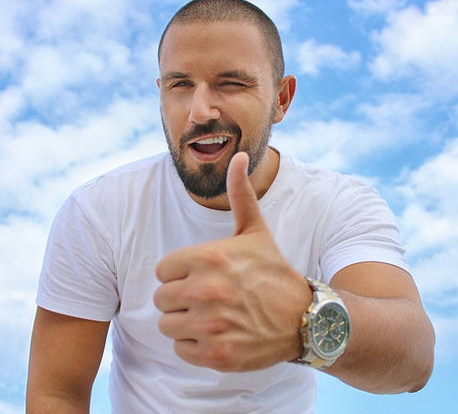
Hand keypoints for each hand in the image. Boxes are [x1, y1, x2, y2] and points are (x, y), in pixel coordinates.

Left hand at [154, 152, 310, 371]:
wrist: (304, 317)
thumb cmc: (273, 271)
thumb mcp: (255, 230)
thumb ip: (240, 193)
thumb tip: (238, 154)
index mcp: (207, 257)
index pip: (162, 270)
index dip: (180, 274)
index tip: (201, 276)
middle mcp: (205, 290)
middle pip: (162, 299)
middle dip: (180, 298)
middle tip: (207, 298)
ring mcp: (210, 325)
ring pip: (167, 326)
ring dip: (185, 323)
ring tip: (213, 316)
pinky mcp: (216, 355)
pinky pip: (180, 350)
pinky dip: (195, 346)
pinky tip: (219, 335)